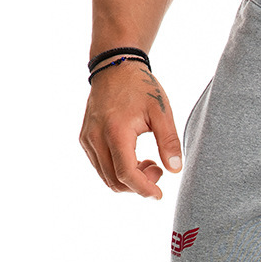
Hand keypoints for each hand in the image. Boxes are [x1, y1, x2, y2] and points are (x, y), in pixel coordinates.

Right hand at [79, 62, 181, 198]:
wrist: (115, 66)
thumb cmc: (140, 87)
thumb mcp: (161, 112)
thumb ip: (169, 142)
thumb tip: (175, 170)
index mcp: (115, 131)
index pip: (126, 174)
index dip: (144, 189)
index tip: (159, 195)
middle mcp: (96, 137)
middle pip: (115, 181)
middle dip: (139, 185)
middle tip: (157, 169)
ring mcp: (87, 139)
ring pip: (107, 177)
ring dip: (129, 180)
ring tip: (148, 163)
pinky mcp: (85, 139)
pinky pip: (101, 167)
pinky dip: (118, 171)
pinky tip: (134, 158)